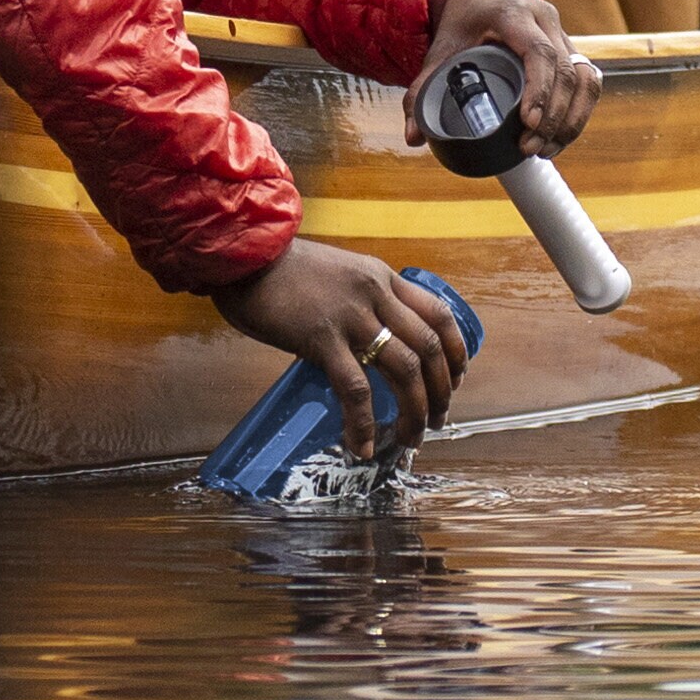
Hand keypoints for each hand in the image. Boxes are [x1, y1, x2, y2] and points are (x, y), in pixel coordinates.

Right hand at [212, 240, 467, 457]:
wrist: (243, 254)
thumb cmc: (281, 268)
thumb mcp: (337, 274)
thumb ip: (360, 301)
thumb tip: (368, 343)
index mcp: (381, 277)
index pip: (438, 314)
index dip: (456, 351)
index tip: (454, 380)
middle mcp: (375, 294)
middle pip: (429, 347)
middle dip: (440, 390)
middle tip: (436, 419)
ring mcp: (351, 316)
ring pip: (404, 370)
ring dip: (414, 411)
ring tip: (409, 437)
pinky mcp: (321, 338)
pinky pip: (355, 388)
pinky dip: (363, 422)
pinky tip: (363, 445)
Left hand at [422, 0, 598, 154]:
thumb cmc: (462, 19)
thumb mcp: (440, 49)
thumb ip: (422, 90)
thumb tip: (413, 138)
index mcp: (513, 14)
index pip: (539, 52)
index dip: (540, 90)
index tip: (529, 123)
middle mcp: (545, 19)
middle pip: (566, 71)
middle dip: (554, 116)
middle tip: (530, 149)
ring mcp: (562, 32)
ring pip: (585, 77)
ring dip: (571, 118)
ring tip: (547, 150)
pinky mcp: (570, 47)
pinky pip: (588, 79)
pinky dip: (580, 110)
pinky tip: (562, 136)